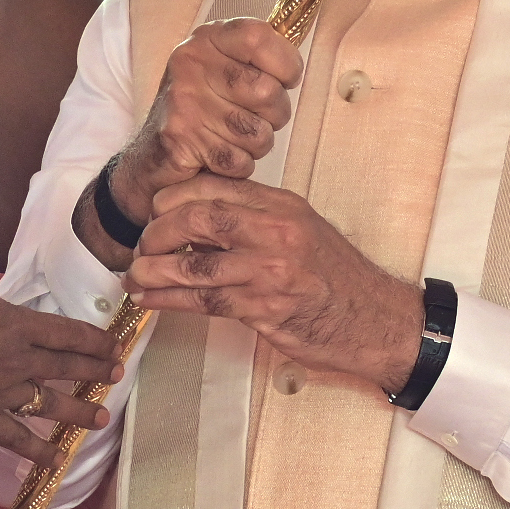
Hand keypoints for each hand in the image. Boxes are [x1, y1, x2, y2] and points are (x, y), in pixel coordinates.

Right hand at [0, 281, 119, 458]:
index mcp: (17, 326)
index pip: (67, 333)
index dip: (94, 340)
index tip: (114, 345)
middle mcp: (19, 362)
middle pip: (66, 367)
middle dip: (95, 371)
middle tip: (117, 375)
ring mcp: (3, 395)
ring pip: (50, 405)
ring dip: (79, 412)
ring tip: (101, 420)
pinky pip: (16, 440)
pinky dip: (37, 452)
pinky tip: (57, 461)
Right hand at [83, 18, 302, 264]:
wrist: (150, 157)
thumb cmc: (200, 111)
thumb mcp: (224, 70)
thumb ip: (259, 59)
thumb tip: (296, 64)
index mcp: (207, 39)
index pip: (260, 37)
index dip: (286, 64)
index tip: (286, 79)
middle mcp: (190, 63)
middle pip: (266, 91)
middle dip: (275, 114)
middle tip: (257, 118)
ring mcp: (183, 101)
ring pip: (257, 132)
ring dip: (257, 144)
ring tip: (236, 138)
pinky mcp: (181, 138)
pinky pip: (239, 160)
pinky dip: (238, 165)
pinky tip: (221, 156)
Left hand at [123, 175, 424, 389]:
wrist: (376, 321)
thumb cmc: (336, 280)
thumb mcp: (301, 232)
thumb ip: (256, 221)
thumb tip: (198, 221)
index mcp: (282, 206)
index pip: (213, 187)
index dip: (172, 199)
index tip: (154, 214)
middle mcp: (276, 231)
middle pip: (196, 217)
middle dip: (156, 232)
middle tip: (140, 246)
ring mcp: (271, 271)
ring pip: (194, 262)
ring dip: (153, 270)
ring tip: (133, 276)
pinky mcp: (265, 309)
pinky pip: (204, 301)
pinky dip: (168, 299)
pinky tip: (150, 299)